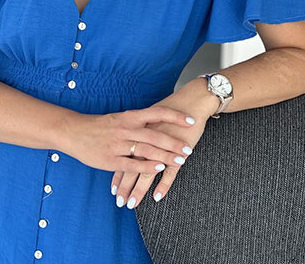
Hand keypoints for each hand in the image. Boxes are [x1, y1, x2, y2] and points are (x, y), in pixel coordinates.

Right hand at [63, 106, 195, 174]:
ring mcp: (119, 144)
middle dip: (174, 143)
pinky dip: (148, 167)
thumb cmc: (99, 126)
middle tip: (189, 149)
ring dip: (166, 156)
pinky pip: (133, 164)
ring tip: (181, 160)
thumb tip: (158, 121)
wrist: (73, 131)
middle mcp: (126, 128)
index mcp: (129, 117)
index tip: (190, 120)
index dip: (175, 116)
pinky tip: (159, 169)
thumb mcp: (120, 119)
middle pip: (156, 134)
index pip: (157, 112)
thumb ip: (137, 122)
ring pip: (147, 150)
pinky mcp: (112, 159)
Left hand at [111, 91, 210, 208]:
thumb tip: (131, 143)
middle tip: (119, 203)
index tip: (113, 190)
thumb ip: (140, 131)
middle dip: (124, 186)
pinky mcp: (177, 151)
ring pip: (147, 172)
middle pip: (132, 167)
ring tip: (132, 204)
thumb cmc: (170, 108)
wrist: (191, 100)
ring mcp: (161, 147)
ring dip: (138, 189)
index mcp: (138, 132)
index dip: (118, 175)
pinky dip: (163, 185)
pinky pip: (170, 171)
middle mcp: (146, 140)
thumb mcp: (150, 118)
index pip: (124, 158)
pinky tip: (156, 197)